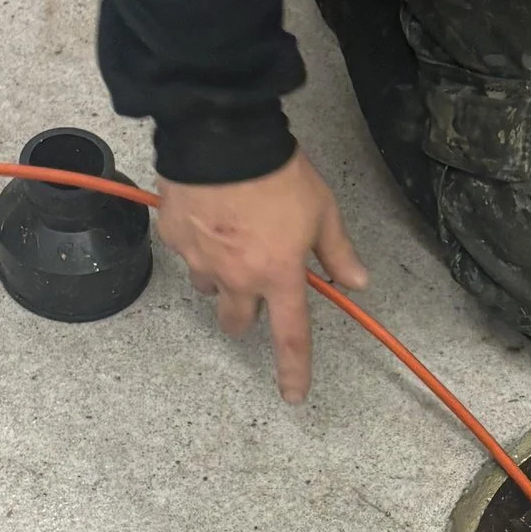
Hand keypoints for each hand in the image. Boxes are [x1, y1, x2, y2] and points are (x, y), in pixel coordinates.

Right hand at [155, 152, 366, 404]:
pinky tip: (209, 214)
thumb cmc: (278, 172)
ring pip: (210, 287)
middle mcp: (237, 277)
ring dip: (221, 275)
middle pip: (237, 322)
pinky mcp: (174, 237)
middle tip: (255, 284)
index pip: (290, 337)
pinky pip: (187, 252)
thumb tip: (356, 281)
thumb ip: (336, 251)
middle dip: (246, 313)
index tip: (293, 396)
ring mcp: (201, 260)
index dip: (293, 371)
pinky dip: (198, 242)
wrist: (223, 135)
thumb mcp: (322, 209)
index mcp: (278, 275)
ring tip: (231, 238)